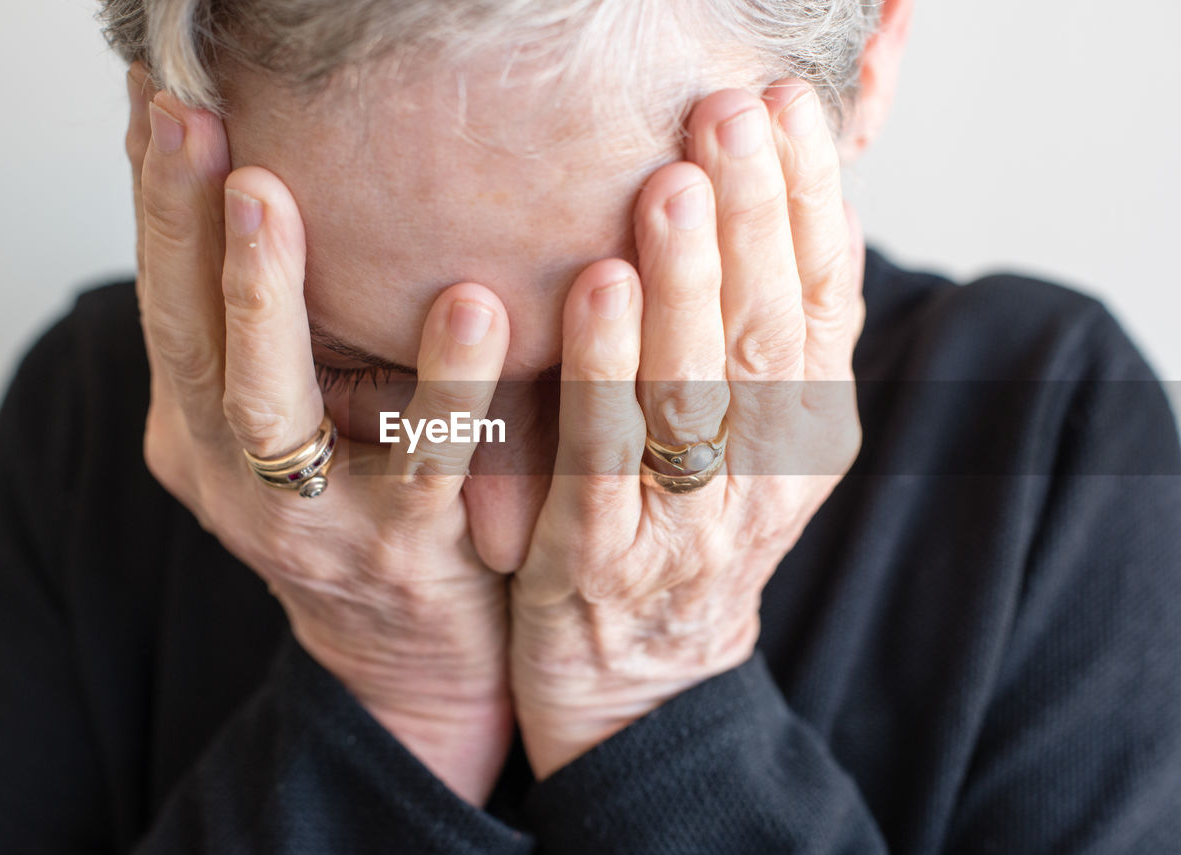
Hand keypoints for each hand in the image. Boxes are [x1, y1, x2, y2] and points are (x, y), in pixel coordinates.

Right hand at [124, 65, 514, 804]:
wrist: (417, 652)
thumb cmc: (363, 499)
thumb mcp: (301, 414)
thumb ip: (284, 328)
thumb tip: (273, 180)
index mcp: (200, 429)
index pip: (167, 301)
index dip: (159, 204)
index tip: (165, 105)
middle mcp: (231, 475)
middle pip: (191, 344)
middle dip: (186, 232)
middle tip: (195, 129)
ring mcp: (307, 522)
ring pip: (268, 408)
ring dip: (264, 299)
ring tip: (273, 201)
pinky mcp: (402, 550)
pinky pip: (424, 460)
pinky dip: (447, 382)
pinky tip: (472, 303)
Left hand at [507, 81, 865, 777]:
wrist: (640, 678)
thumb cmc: (686, 529)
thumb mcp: (756, 441)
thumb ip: (775, 341)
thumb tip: (811, 204)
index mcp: (807, 431)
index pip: (823, 302)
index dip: (809, 203)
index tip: (788, 110)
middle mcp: (760, 475)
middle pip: (766, 335)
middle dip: (752, 219)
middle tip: (730, 117)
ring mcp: (684, 523)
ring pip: (695, 392)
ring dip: (687, 286)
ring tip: (671, 186)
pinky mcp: (600, 558)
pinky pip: (605, 457)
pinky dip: (605, 374)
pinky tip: (598, 291)